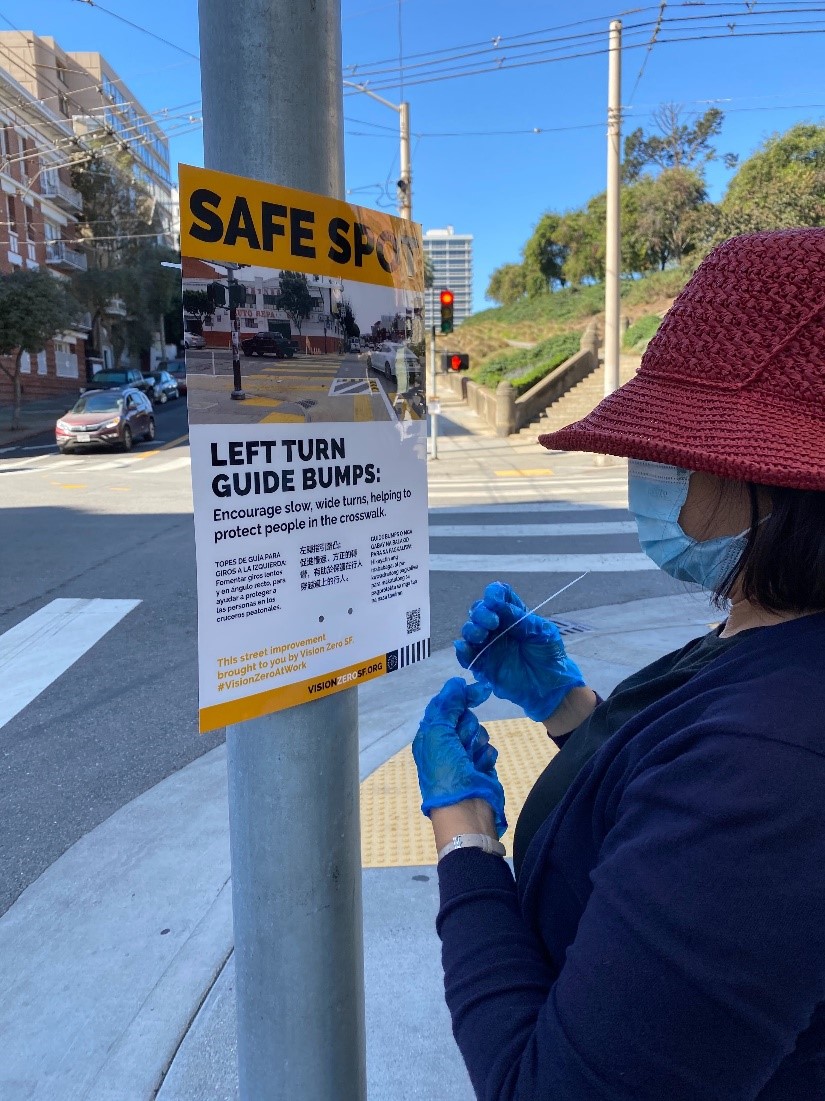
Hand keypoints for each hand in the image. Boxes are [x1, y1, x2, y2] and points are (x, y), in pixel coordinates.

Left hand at [412, 677, 506, 837]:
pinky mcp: (482, 765)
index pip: (447, 705)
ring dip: (476, 743)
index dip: (462, 696)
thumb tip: (457, 683)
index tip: (480, 691)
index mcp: (431, 734)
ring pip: (479, 731)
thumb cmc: (445, 771)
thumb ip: (447, 706)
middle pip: (465, 717)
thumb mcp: (439, 733)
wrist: (465, 809)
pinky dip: (485, 757)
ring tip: (470, 760)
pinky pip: (489, 748)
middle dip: (466, 728)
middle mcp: (446, 742)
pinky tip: (480, 768)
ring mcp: (465, 755)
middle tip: (461, 743)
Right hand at [454, 581, 585, 722]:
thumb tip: (497, 607)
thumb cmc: (550, 655)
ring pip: (470, 631)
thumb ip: (521, 619)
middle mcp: (497, 627)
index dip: (494, 593)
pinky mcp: (482, 665)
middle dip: (481, 612)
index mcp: (512, 614)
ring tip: (481, 635)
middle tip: (492, 622)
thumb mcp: (542, 632)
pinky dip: (462, 651)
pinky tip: (465, 648)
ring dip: (471, 629)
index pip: (498, 595)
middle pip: (479, 610)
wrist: (550, 686)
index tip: (495, 600)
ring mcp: (488, 645)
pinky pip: (466, 656)